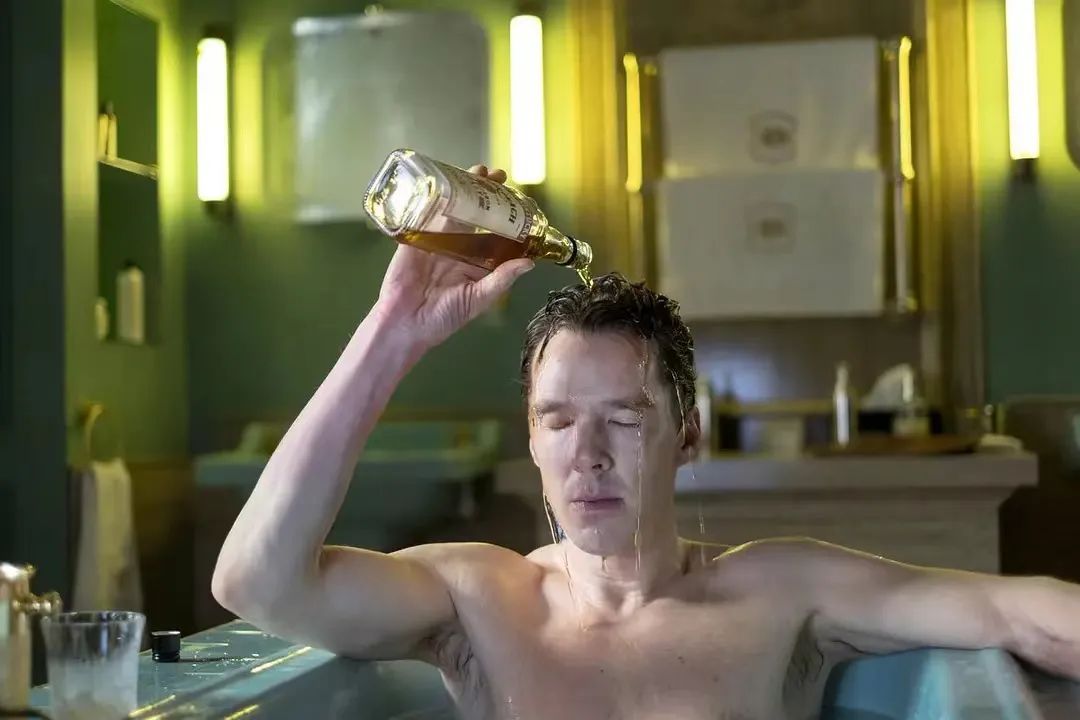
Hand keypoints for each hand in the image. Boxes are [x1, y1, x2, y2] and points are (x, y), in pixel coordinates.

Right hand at [374, 165, 534, 346]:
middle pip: (476, 215)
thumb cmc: (443, 318)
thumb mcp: (478, 299)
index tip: (519, 200)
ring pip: (455, 209)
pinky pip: (427, 214)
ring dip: (465, 189)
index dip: (507, 216)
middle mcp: (460, 249)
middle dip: (488, 194)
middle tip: (499, 175)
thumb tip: (529, 262)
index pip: (496, 234)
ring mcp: (437, 241)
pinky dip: (435, 197)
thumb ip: (501, 279)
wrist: (404, 324)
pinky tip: (445, 180)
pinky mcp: (416, 237)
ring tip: (479, 171)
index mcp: (477, 264)